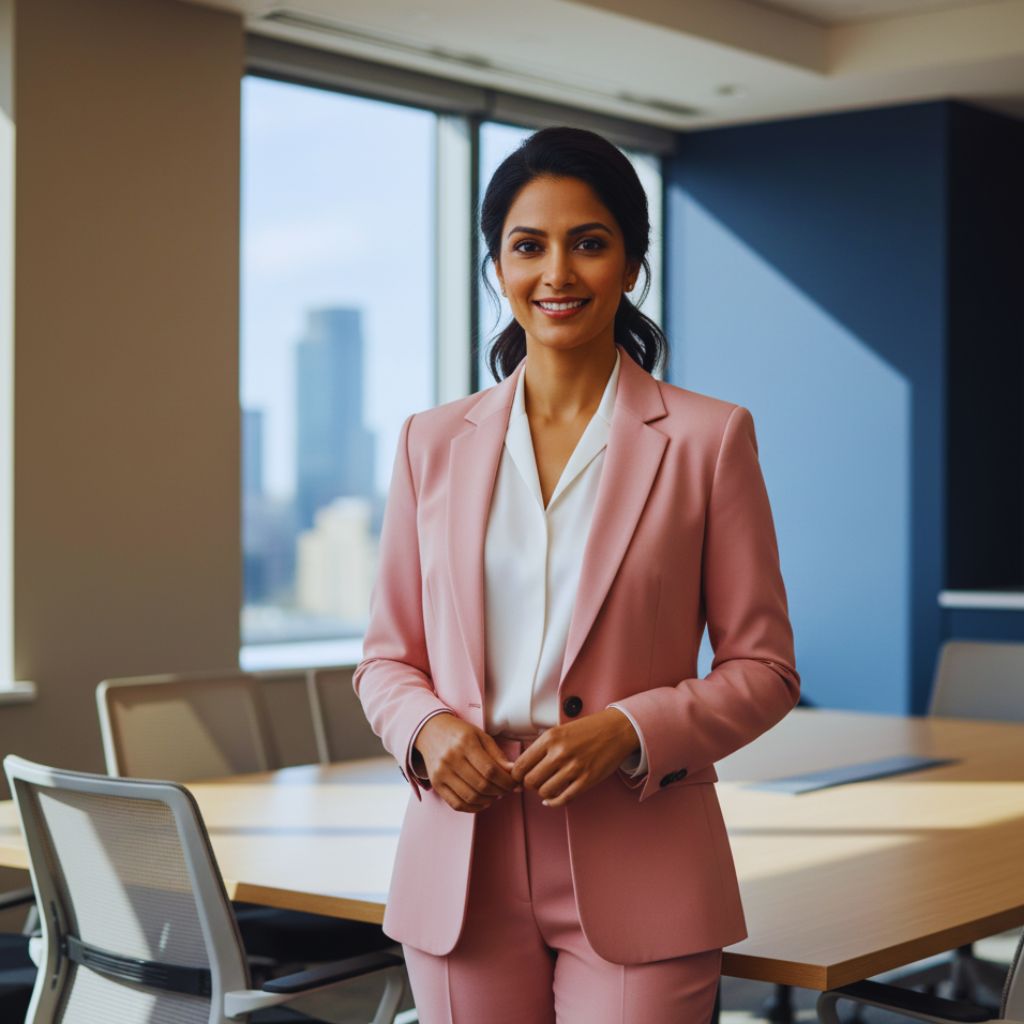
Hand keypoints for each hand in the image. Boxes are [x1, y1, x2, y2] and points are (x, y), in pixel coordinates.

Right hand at [413, 712, 521, 812]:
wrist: (430, 731)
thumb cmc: (459, 733)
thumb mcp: (481, 736)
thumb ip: (497, 755)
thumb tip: (514, 773)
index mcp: (465, 742)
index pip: (490, 770)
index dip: (506, 781)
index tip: (515, 783)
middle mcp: (451, 758)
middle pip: (482, 785)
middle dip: (500, 791)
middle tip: (507, 790)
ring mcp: (441, 772)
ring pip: (471, 797)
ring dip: (488, 800)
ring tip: (496, 794)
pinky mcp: (436, 784)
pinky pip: (457, 804)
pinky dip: (473, 807)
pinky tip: (482, 801)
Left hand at [510, 710, 639, 807]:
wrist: (616, 730)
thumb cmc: (587, 730)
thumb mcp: (559, 731)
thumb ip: (541, 747)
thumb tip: (521, 767)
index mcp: (550, 738)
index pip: (521, 765)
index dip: (516, 775)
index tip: (519, 777)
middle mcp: (560, 753)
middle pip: (530, 781)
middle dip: (529, 785)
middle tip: (535, 781)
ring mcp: (574, 768)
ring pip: (545, 792)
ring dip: (543, 792)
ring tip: (548, 785)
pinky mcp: (587, 780)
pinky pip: (563, 799)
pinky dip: (554, 802)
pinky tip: (552, 799)